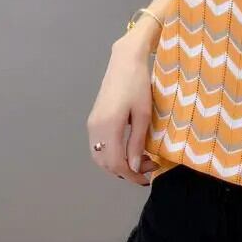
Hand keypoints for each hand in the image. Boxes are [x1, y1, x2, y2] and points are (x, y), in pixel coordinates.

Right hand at [86, 39, 160, 185]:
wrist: (125, 62)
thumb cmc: (138, 85)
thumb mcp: (143, 115)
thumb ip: (137, 142)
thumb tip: (135, 167)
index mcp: (108, 127)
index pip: (116, 163)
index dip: (131, 175)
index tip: (147, 178)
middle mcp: (95, 129)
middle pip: (105, 163)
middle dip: (126, 171)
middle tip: (148, 167)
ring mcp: (92, 124)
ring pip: (100, 157)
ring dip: (118, 164)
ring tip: (140, 160)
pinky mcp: (93, 120)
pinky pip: (99, 146)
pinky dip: (112, 155)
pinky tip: (128, 150)